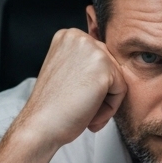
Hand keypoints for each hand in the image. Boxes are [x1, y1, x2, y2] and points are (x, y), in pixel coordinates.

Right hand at [14, 29, 127, 149]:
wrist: (40, 126)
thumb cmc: (53, 107)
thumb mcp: (67, 73)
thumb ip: (86, 64)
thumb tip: (113, 69)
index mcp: (69, 36)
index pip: (100, 59)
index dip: (91, 85)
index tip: (73, 98)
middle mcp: (80, 37)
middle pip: (111, 67)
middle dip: (100, 93)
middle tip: (78, 108)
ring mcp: (92, 50)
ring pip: (117, 79)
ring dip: (104, 102)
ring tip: (83, 112)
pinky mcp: (104, 69)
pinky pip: (121, 91)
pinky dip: (109, 109)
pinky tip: (89, 115)